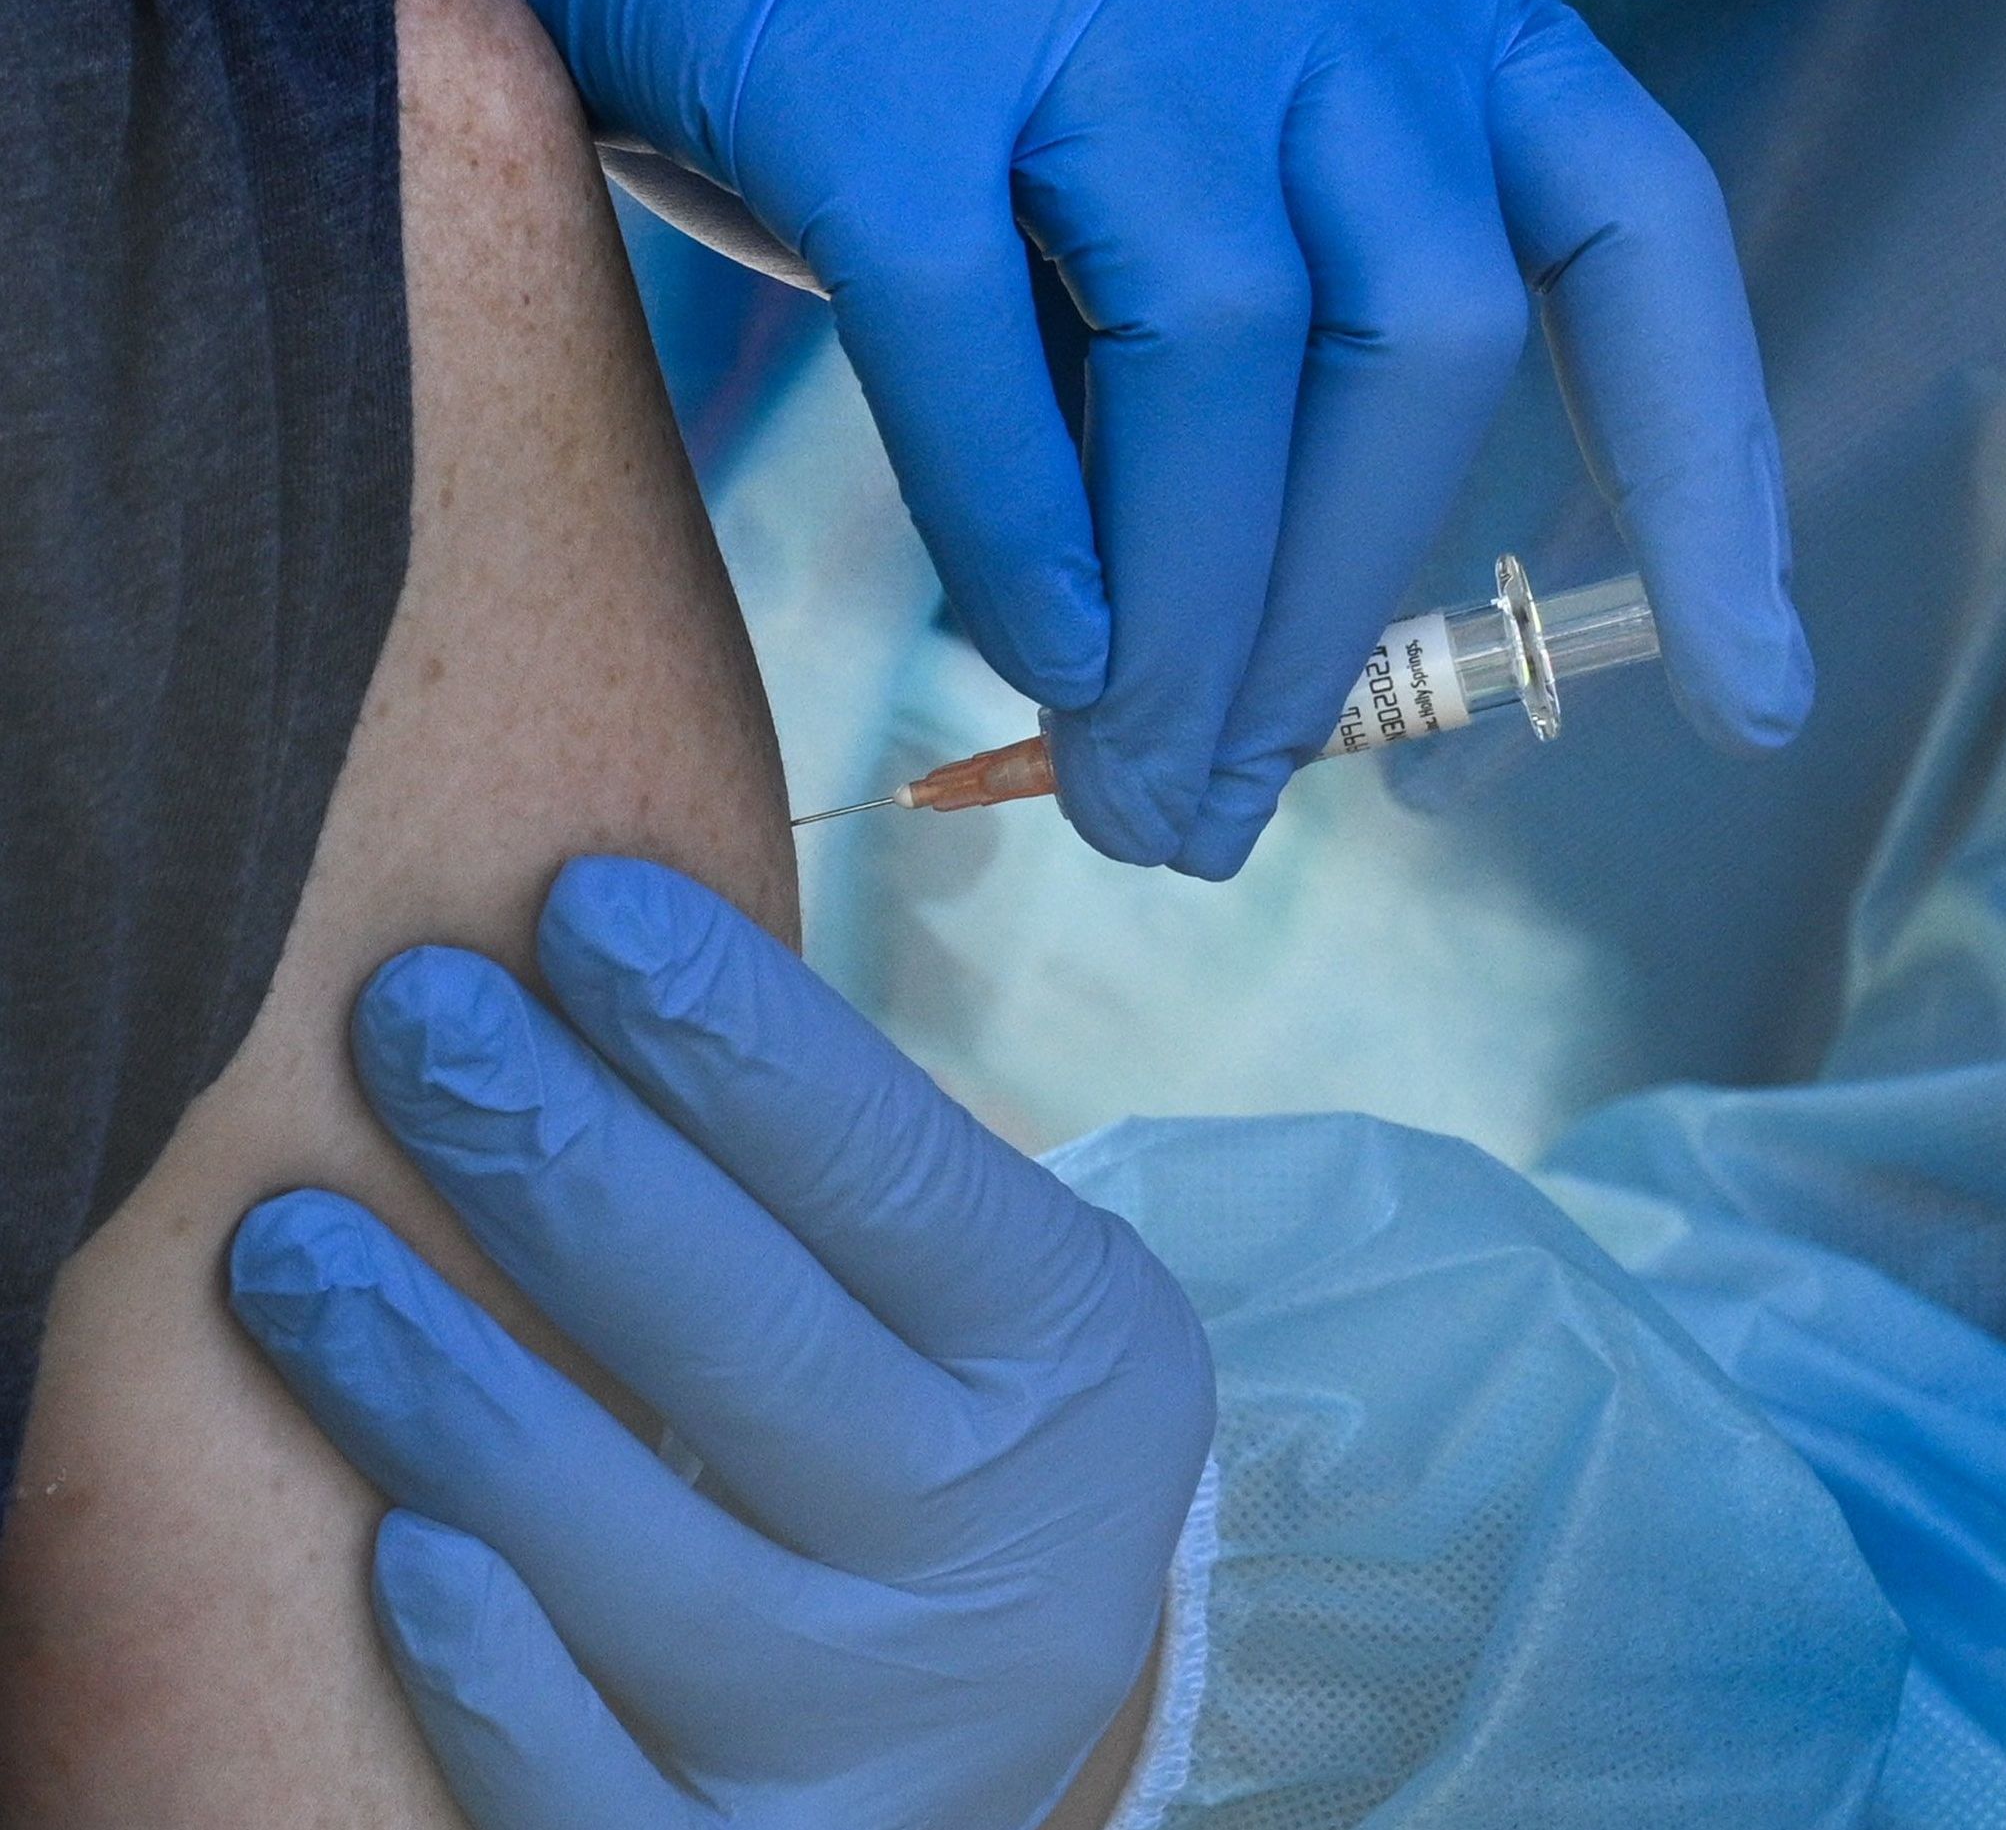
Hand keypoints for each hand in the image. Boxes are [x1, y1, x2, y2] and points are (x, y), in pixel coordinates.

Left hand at [228, 856, 1215, 1829]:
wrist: (1000, 1708)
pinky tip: (393, 1541)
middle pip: (755, 1344)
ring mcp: (879, 1723)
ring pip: (647, 1561)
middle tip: (406, 1014)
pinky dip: (494, 1670)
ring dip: (450, 1388)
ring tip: (291, 1243)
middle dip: (561, 1157)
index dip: (734, 1036)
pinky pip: (595, 1780)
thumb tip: (596, 946)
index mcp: (1078, 1359)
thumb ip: (842, 1176)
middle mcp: (1003, 1547)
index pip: (892, 1175)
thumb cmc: (942, 1418)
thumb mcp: (980, 1290)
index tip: (578, 900)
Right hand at [256, 0, 1811, 872]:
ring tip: (1142, 791)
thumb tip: (1274, 622)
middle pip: (1423, 332)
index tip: (1753, 685)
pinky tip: (1037, 653)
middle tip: (1246, 805)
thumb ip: (1229, 275)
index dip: (1708, 463)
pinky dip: (1026, 534)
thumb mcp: (1131, 50)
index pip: (1628, 216)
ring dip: (1200, 620)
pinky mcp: (864, 34)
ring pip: (1229, 357)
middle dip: (1355, 610)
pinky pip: (979, 340)